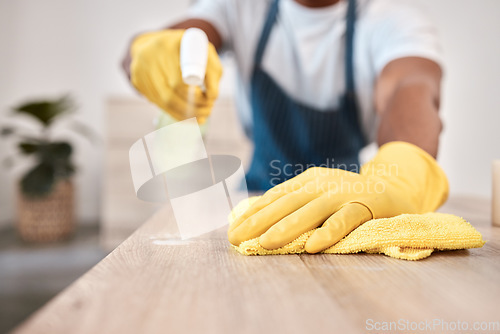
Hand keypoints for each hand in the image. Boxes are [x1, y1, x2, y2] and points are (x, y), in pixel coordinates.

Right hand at [129, 29, 222, 123]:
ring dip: (184, 113)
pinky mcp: (136, 79)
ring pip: (163, 101)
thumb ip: (213, 71)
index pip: (182, 78)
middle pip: (171, 91)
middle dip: (193, 106)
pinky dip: (173, 112)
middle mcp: (149, 54)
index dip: (196, 95)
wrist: (157, 43)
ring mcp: (139, 68)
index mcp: (168, 44)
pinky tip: (186, 116)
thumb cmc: (186, 49)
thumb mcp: (204, 52)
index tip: (210, 100)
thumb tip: (212, 97)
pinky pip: (156, 102)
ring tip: (200, 117)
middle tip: (208, 111)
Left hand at [228, 142, 448, 252]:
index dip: (253, 212)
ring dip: (287, 227)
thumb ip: (293, 204)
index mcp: (309, 180)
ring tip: (265, 243)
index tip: (232, 228)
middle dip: (259, 221)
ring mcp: (344, 193)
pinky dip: (329, 231)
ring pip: (311, 211)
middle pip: (287, 203)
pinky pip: (345, 220)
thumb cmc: (347, 199)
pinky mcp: (366, 206)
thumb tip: (253, 219)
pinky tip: (313, 246)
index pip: (276, 196)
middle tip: (236, 238)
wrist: (393, 192)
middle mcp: (323, 183)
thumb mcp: (318, 195)